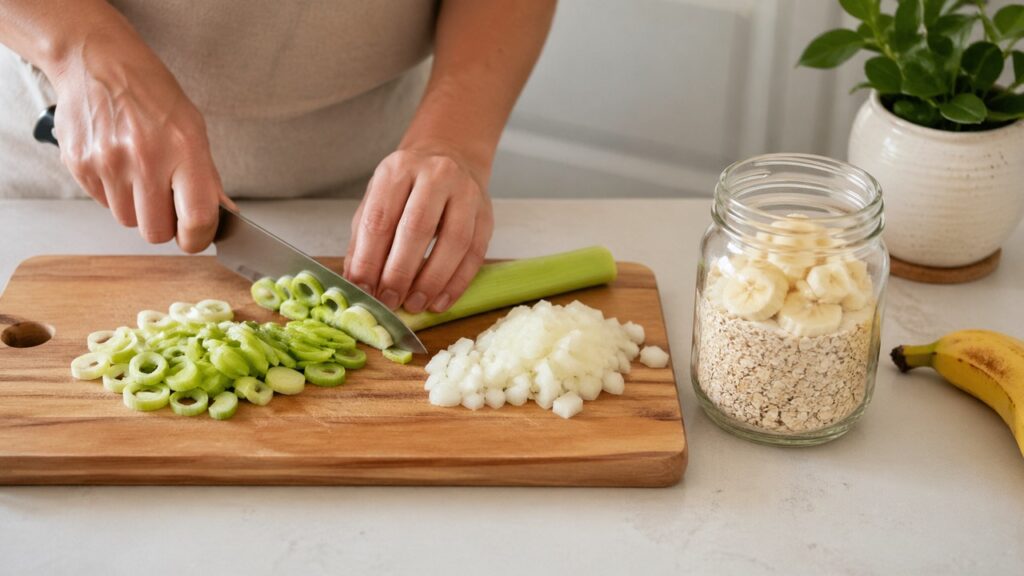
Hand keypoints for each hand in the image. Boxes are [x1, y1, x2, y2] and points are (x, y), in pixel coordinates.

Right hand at [51, 25, 229, 252]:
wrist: (98, 62)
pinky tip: (118, 163)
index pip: (196, 219)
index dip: (198, 238)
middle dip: (163, 224)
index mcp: (184, 149)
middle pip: (155, 232)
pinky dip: (113, 192)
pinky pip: (103, 203)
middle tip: (165, 202)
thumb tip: (217, 216)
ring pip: (126, 221)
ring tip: (139, 173)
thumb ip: (205, 176)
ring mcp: (108, 163)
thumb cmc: (152, 95)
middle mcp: (145, 159)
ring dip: (136, 207)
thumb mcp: (194, 128)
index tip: (196, 236)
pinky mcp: (80, 165)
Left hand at [343, 147, 493, 312]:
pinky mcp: (486, 214)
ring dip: (432, 281)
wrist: (452, 155)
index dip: (369, 259)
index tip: (364, 289)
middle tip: (389, 301)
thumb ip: (364, 238)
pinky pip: (475, 253)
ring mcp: (466, 193)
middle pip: (417, 229)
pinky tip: (440, 301)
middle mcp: (435, 176)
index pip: (380, 219)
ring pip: (453, 242)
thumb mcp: (378, 198)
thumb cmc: (408, 184)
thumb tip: (357, 282)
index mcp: (398, 170)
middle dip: (400, 272)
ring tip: (415, 304)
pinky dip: (457, 283)